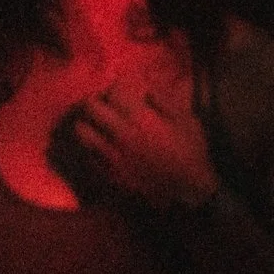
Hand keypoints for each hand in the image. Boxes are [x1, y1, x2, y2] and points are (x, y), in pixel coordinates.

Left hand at [69, 74, 218, 209]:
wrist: (188, 189)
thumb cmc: (192, 151)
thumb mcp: (187, 120)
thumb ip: (165, 101)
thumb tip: (146, 90)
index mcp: (140, 118)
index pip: (114, 92)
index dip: (116, 85)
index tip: (122, 85)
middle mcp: (120, 133)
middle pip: (91, 108)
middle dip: (96, 100)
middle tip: (104, 101)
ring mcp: (111, 154)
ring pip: (82, 131)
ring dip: (87, 122)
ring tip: (96, 123)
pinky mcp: (108, 172)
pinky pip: (88, 155)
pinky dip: (91, 147)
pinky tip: (102, 146)